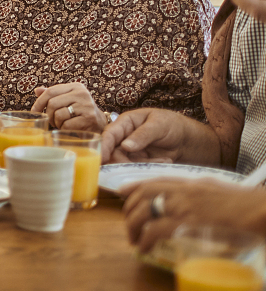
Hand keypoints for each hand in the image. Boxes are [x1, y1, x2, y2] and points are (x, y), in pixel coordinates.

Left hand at [31, 83, 104, 131]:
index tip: (34, 111)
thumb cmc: (79, 111)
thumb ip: (53, 95)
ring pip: (58, 115)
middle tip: (52, 121)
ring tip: (62, 124)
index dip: (39, 102)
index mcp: (75, 86)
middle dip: (49, 115)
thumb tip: (37, 90)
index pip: (50, 91)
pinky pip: (66, 125)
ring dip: (56, 123)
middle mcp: (82, 94)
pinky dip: (64, 129)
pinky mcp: (89, 119)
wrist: (100, 124)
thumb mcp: (67, 99)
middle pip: (52, 104)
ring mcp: (86, 106)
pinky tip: (69, 128)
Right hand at [100, 108, 214, 164]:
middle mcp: (124, 137)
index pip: (109, 134)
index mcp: (125, 123)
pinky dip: (149, 167)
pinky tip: (165, 160)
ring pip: (124, 162)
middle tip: (144, 164)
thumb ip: (143, 135)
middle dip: (126, 161)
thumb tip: (125, 146)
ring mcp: (130, 150)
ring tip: (163, 160)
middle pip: (113, 152)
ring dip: (141, 164)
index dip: (104, 146)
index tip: (102, 159)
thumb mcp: (159, 125)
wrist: (188, 139)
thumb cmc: (172, 124)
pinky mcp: (138, 161)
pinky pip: (136, 168)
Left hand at [122, 178, 265, 252]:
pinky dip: (145, 240)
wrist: (261, 212)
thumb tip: (198, 208)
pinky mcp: (186, 221)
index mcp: (193, 183)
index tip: (122, 192)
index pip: (156, 180)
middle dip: (130, 209)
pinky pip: (154, 230)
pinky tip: (143, 249)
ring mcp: (184, 205)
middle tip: (129, 225)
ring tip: (133, 240)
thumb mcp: (223, 195)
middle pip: (143, 194)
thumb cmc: (250, 208)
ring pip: (143, 210)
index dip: (135, 185)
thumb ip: (206, 197)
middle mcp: (184, 190)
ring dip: (133, 226)